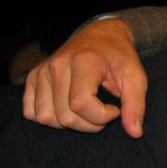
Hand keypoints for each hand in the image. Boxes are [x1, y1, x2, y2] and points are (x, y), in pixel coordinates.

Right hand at [23, 18, 147, 137]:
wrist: (101, 34)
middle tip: (104, 112)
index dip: (102, 116)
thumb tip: (135, 133)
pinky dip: (50, 118)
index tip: (115, 110)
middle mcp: (57, 65)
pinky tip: (68, 109)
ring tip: (87, 110)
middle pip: (65, 116)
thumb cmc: (119, 57)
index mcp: (83, 61)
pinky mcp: (33, 78)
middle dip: (90, 124)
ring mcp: (41, 72)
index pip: (81, 104)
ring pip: (46, 117)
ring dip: (70, 124)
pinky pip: (31, 112)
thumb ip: (135, 105)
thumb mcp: (135, 77)